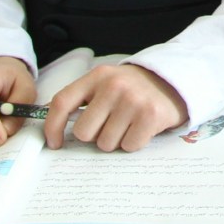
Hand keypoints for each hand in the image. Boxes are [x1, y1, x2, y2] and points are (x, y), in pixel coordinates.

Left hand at [44, 63, 186, 152]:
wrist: (173, 81)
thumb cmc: (133, 88)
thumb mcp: (105, 83)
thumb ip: (82, 99)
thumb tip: (51, 123)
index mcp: (97, 76)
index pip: (62, 103)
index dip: (52, 127)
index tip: (55, 142)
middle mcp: (113, 86)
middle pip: (83, 131)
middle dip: (94, 135)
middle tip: (109, 125)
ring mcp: (132, 100)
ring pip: (105, 143)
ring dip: (115, 141)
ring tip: (128, 125)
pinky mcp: (150, 115)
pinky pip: (128, 146)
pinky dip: (133, 144)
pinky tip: (140, 129)